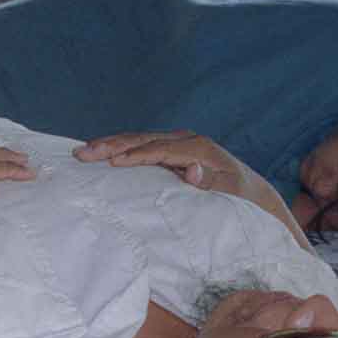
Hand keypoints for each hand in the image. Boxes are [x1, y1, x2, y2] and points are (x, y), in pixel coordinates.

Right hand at [72, 130, 243, 193]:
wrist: (253, 192)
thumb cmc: (241, 198)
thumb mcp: (231, 194)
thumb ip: (211, 184)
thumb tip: (192, 171)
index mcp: (199, 148)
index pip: (160, 149)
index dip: (135, 155)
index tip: (111, 162)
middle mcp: (187, 140)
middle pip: (143, 139)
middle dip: (113, 145)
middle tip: (84, 152)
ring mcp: (178, 142)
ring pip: (139, 139)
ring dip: (111, 144)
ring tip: (84, 151)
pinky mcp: (171, 150)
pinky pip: (141, 146)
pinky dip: (120, 148)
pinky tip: (101, 153)